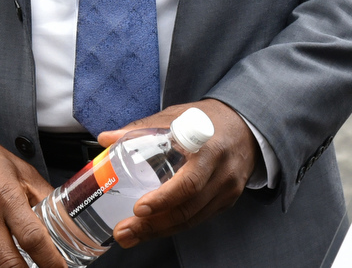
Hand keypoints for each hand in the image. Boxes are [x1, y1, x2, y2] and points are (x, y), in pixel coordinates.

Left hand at [98, 99, 257, 247]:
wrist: (245, 125)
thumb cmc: (207, 119)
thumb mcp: (176, 116)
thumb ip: (142, 128)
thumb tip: (106, 138)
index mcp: (207, 147)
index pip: (188, 182)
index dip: (163, 199)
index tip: (138, 208)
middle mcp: (220, 172)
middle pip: (187, 208)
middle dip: (152, 225)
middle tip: (124, 232)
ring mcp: (227, 189)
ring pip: (192, 219)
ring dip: (159, 231)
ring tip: (131, 236)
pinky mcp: (227, 200)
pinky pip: (199, 218)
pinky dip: (175, 225)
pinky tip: (154, 229)